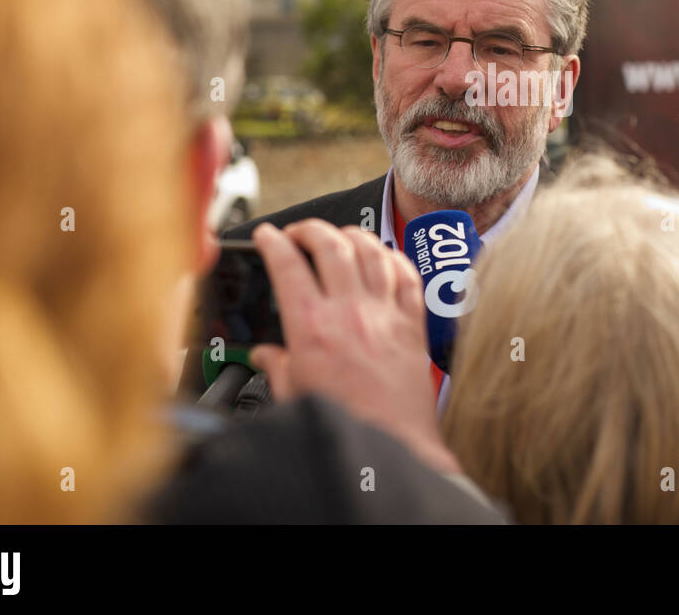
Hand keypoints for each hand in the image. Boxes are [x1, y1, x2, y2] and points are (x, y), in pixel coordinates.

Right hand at [248, 219, 460, 476]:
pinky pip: (406, 275)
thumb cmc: (345, 427)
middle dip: (309, 228)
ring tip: (339, 236)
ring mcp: (385, 314)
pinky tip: (383, 258)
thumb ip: (277, 367)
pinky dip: (393, 258)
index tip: (266, 234)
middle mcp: (350, 312)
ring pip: (371, 251)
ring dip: (352, 235)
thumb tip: (266, 355)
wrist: (393, 448)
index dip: (272, 241)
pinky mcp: (413, 325)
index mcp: (312, 328)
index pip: (287, 265)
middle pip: (330, 244)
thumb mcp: (294, 396)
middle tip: (298, 232)